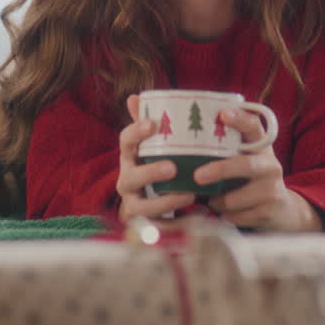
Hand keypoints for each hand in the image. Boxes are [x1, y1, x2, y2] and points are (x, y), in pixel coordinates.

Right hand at [117, 94, 195, 220]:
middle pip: (130, 178)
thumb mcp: (153, 146)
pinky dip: (178, 224)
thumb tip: (135, 97)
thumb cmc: (155, 167)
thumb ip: (148, 124)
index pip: (125, 142)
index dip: (135, 132)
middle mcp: (127, 182)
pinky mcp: (147, 225)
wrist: (151, 206)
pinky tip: (198, 216)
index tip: (151, 124)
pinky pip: (160, 227)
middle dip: (149, 173)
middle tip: (171, 167)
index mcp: (130, 158)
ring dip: (164, 202)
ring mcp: (134, 205)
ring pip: (142, 207)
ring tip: (188, 196)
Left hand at [193, 108, 323, 231]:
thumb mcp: (246, 160)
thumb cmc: (252, 180)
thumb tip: (185, 143)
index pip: (254, 127)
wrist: (282, 210)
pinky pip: (238, 216)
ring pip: (235, 198)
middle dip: (220, 170)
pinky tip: (225, 213)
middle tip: (198, 176)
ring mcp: (272, 189)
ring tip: (212, 200)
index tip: (222, 114)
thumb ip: (227, 149)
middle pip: (246, 165)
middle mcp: (270, 165)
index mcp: (262, 147)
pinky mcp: (270, 211)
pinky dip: (226, 215)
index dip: (240, 119)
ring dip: (218, 201)